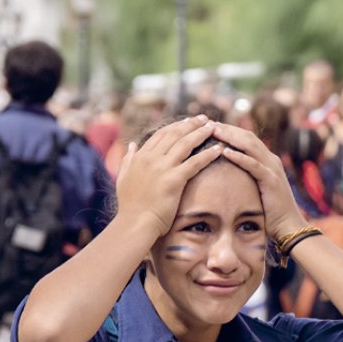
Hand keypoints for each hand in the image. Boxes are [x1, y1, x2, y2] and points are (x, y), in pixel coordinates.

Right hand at [115, 115, 219, 238]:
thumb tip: (131, 145)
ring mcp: (162, 167)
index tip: (188, 121)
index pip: (161, 134)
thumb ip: (128, 159)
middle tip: (205, 118)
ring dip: (201, 133)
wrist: (134, 222)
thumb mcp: (124, 178)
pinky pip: (194, 162)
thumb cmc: (130, 205)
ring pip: (185, 144)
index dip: (176, 126)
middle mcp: (151, 158)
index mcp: (140, 157)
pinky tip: (219, 149)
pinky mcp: (173, 179)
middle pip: (175, 134)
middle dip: (191, 124)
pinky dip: (208, 154)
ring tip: (215, 128)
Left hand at [213, 122, 309, 239]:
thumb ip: (246, 176)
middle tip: (207, 123)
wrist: (288, 225)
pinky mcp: (271, 180)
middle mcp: (271, 160)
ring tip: (213, 131)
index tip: (210, 126)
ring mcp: (272, 169)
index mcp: (267, 160)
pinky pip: (254, 165)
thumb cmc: (269, 210)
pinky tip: (225, 152)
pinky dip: (239, 157)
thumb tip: (225, 172)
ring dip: (230, 137)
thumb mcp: (256, 188)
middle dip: (227, 129)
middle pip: (247, 136)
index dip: (228, 130)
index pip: (246, 138)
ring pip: (250, 146)